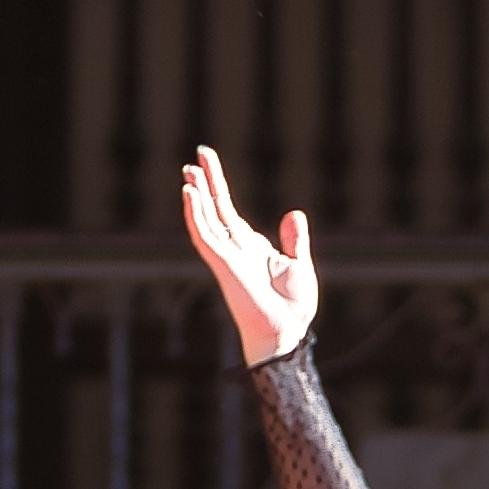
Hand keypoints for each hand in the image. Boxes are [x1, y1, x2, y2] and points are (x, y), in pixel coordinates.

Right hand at [179, 146, 317, 364]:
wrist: (286, 333)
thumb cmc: (292, 308)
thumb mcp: (299, 265)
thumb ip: (294, 240)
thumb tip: (294, 213)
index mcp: (250, 247)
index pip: (228, 211)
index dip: (218, 188)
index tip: (209, 164)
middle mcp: (235, 249)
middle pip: (216, 208)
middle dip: (207, 182)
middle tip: (198, 155)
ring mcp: (227, 256)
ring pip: (206, 218)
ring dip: (197, 194)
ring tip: (190, 169)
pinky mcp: (223, 264)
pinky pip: (204, 235)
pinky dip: (195, 214)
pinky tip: (190, 193)